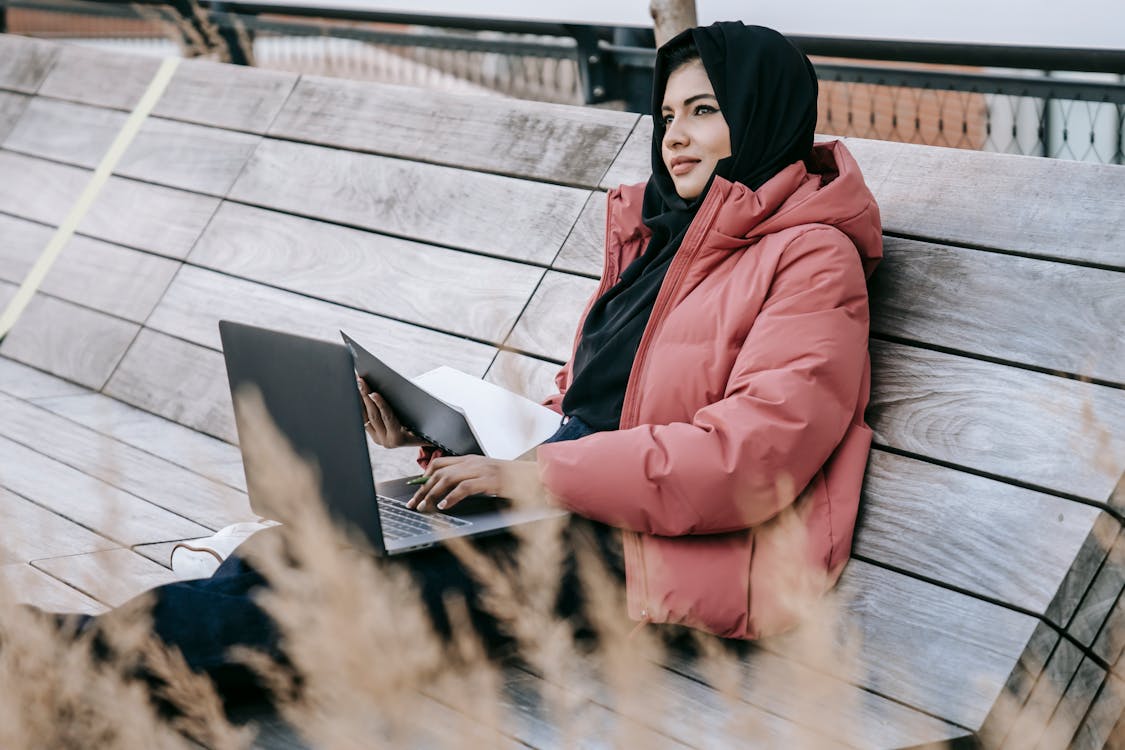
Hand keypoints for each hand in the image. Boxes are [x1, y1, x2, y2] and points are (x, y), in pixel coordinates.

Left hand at [356, 375, 429, 448]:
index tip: (374, 393)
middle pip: (374, 415)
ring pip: (365, 417)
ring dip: (360, 398)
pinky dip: (360, 405)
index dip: (381, 405)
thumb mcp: (422, 424)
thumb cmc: (424, 430)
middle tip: (362, 382)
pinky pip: (363, 418)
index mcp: (399, 438)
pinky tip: (357, 393)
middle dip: (367, 397)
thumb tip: (416, 401)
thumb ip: (413, 414)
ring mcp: (377, 438)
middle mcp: (386, 441)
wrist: (421, 441)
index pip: (388, 418)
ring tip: (358, 383)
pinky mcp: (373, 434)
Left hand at [408, 455, 551, 511]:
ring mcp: (480, 470)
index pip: (439, 463)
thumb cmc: (511, 479)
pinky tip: (445, 507)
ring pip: (447, 479)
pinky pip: (464, 488)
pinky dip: (451, 497)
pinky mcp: (488, 480)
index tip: (416, 490)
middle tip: (414, 504)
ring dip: (432, 494)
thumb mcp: (486, 475)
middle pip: (438, 472)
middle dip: (423, 489)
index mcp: (470, 460)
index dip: (424, 476)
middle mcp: (472, 462)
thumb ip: (469, 478)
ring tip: (425, 507)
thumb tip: (449, 491)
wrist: (532, 476)